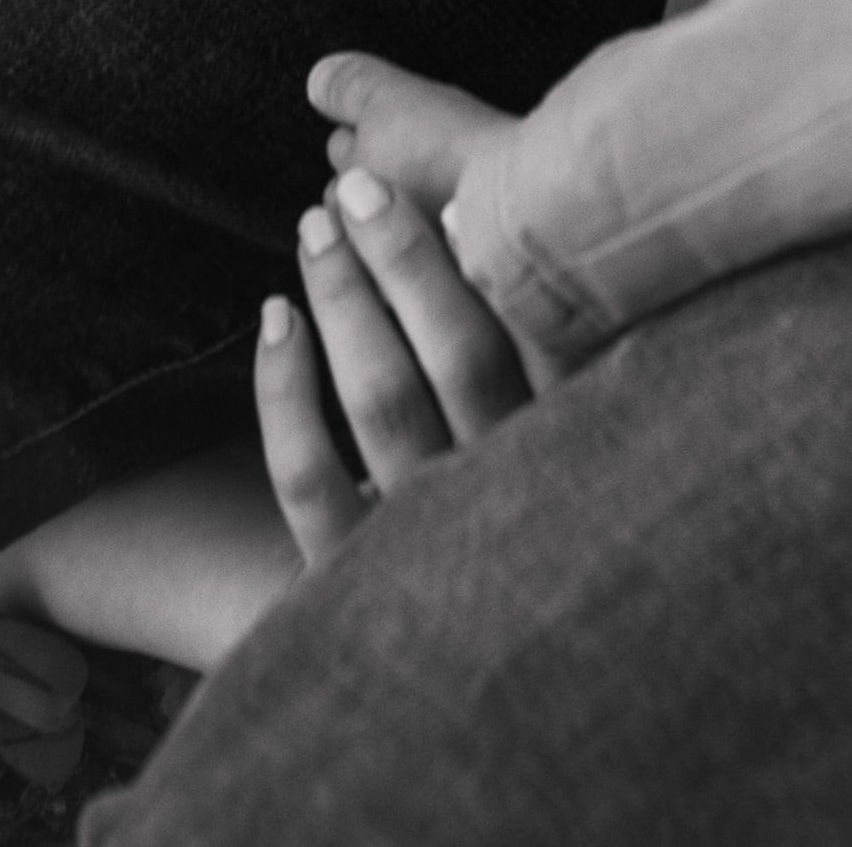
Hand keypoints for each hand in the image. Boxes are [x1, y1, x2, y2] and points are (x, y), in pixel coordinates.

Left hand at [255, 59, 575, 570]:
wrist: (480, 670)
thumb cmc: (524, 512)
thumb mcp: (569, 435)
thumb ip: (563, 347)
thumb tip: (526, 217)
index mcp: (575, 452)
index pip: (544, 340)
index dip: (493, 256)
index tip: (455, 181)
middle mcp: (511, 498)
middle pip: (461, 356)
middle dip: (404, 259)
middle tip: (358, 184)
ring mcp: (429, 544)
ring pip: (382, 403)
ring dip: (344, 301)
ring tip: (314, 226)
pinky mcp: (350, 578)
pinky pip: (308, 477)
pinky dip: (282, 390)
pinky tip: (275, 317)